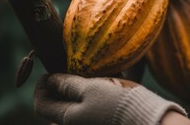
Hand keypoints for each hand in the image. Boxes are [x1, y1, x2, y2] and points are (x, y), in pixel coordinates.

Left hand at [34, 73, 185, 124]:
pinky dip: (89, 95)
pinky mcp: (102, 119)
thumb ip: (68, 84)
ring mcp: (89, 122)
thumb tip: (50, 79)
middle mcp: (76, 124)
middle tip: (69, 70)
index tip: (49, 70)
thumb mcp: (90, 88)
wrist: (148, 119)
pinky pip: (88, 107)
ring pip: (74, 105)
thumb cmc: (117, 103)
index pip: (41, 104)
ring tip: (88, 74)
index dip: (41, 85)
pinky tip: (102, 83)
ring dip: (75, 89)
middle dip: (59, 87)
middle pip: (57, 105)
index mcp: (68, 118)